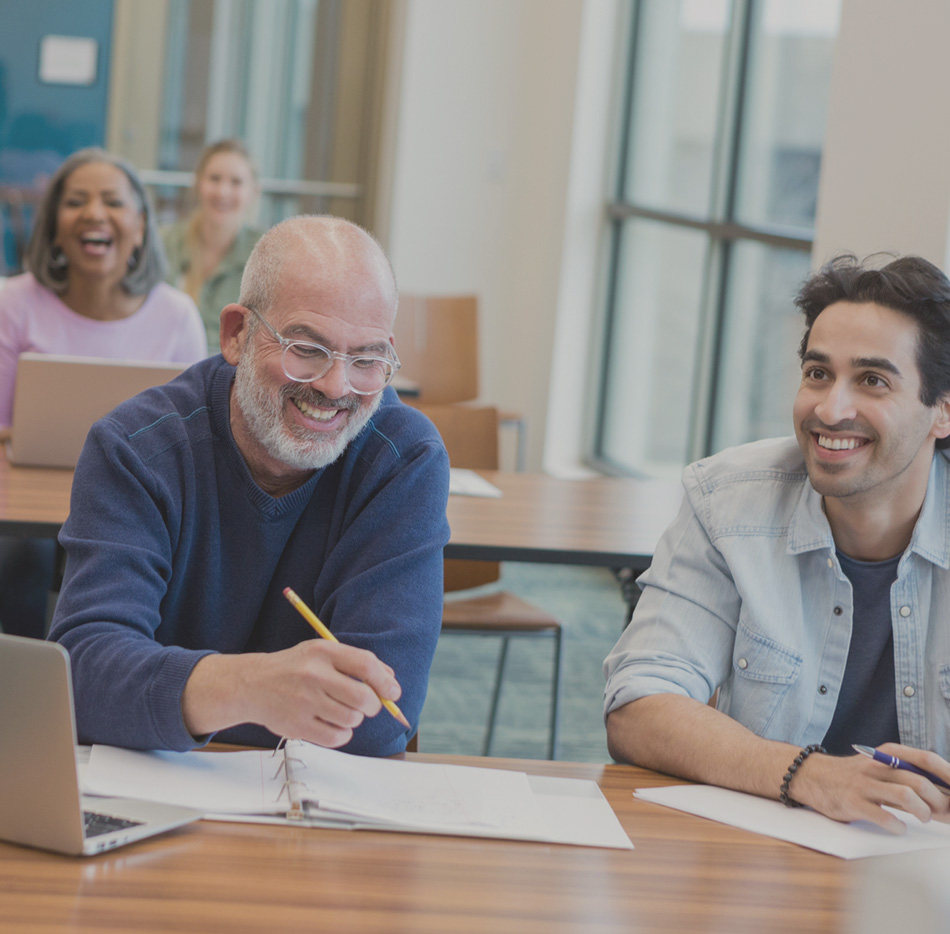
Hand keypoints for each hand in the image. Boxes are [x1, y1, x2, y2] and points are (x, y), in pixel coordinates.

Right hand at [182, 641, 402, 746]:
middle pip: (363, 698)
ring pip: (352, 719)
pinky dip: (342, 734)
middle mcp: (313, 675)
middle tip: (368, 706)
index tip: (393, 693)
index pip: (365, 665)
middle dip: (373, 705)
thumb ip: (355, 663)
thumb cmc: (295, 668)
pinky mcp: (297, 726)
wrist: (252, 684)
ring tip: (342, 711)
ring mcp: (304, 702)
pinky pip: (337, 737)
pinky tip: (332, 723)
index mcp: (323, 652)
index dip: (385, 682)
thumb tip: (391, 682)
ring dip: (354, 719)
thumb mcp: (321, 653)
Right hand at [789, 743, 949, 832]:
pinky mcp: (853, 802)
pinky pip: (884, 817)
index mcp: (887, 754)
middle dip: (938, 802)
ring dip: (922, 812)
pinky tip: (898, 827)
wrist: (813, 777)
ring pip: (906, 796)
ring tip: (923, 818)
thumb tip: (946, 798)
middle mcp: (876, 765)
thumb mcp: (881, 768)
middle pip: (920, 781)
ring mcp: (863, 784)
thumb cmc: (855, 777)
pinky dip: (898, 826)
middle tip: (941, 812)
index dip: (949, 775)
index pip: (927, 759)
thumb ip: (909, 778)